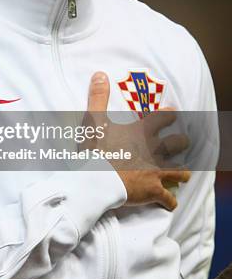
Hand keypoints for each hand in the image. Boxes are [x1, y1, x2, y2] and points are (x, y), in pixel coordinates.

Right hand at [84, 71, 190, 210]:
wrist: (95, 180)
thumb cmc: (95, 150)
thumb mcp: (94, 120)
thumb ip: (98, 97)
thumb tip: (99, 74)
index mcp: (141, 131)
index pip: (163, 118)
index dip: (169, 115)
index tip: (173, 113)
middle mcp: (153, 150)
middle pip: (177, 144)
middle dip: (180, 143)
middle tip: (181, 142)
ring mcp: (156, 171)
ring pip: (179, 172)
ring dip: (181, 173)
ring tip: (183, 174)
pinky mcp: (153, 191)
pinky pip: (168, 199)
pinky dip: (170, 201)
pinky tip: (170, 203)